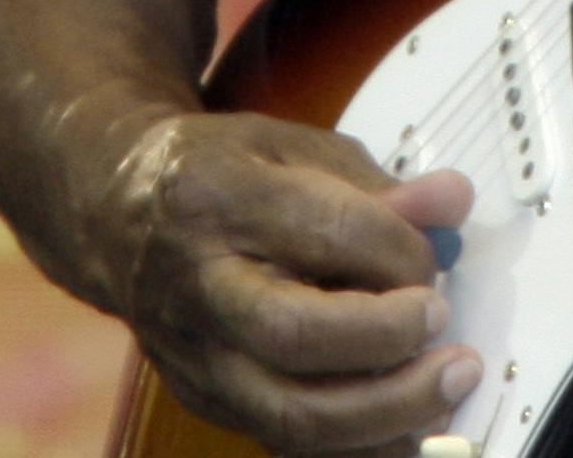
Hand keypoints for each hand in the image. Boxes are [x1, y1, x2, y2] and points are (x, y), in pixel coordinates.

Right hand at [99, 106, 477, 455]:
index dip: (401, 253)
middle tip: (446, 329)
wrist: (120, 217)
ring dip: (383, 413)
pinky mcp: (205, 401)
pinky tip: (405, 430)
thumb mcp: (296, 145)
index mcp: (225, 199)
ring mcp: (198, 356)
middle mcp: (203, 286)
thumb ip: (376, 182)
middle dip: (389, 340)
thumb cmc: (223, 174)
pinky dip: (353, 449)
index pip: (329, 235)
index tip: (436, 257)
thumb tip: (452, 203)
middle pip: (296, 335)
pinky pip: (283, 443)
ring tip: (446, 386)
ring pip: (287, 413)